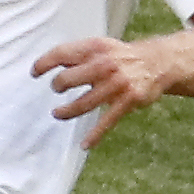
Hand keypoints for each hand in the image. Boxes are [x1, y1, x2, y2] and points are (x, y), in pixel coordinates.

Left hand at [32, 36, 174, 147]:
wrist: (158, 62)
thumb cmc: (122, 57)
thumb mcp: (100, 48)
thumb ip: (77, 56)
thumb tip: (48, 65)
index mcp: (95, 48)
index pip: (61, 53)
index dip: (44, 63)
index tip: (35, 72)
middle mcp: (104, 64)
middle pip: (67, 79)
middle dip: (57, 86)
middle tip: (57, 90)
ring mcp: (116, 84)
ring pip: (83, 103)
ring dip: (67, 111)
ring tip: (58, 113)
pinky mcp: (128, 100)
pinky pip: (106, 121)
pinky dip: (94, 136)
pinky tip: (85, 144)